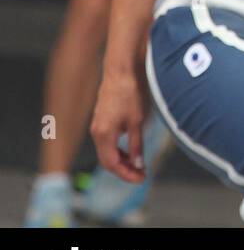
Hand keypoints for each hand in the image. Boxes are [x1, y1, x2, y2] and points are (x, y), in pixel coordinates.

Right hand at [90, 70, 149, 184]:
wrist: (120, 71)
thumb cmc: (130, 93)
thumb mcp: (137, 120)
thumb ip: (136, 144)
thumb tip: (138, 164)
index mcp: (103, 134)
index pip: (112, 164)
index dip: (126, 174)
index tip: (141, 178)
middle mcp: (96, 133)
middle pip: (107, 161)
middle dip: (124, 170)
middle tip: (141, 174)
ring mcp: (97, 126)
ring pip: (107, 152)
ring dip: (121, 160)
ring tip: (138, 165)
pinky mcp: (101, 121)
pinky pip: (107, 142)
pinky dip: (118, 150)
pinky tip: (130, 150)